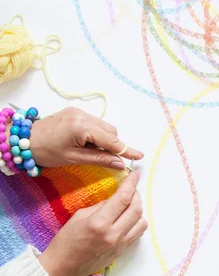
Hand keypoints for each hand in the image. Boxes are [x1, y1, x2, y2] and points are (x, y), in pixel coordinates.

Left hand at [29, 107, 143, 168]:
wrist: (22, 140)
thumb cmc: (45, 152)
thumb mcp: (73, 159)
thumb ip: (99, 159)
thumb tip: (120, 164)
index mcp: (82, 126)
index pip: (110, 140)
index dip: (125, 149)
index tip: (139, 155)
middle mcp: (83, 115)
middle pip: (110, 131)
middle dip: (113, 145)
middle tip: (111, 159)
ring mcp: (79, 111)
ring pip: (104, 126)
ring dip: (105, 139)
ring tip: (92, 151)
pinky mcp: (75, 112)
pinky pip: (95, 123)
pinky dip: (96, 134)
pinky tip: (87, 143)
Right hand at [38, 170, 146, 275]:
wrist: (61, 269)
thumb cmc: (65, 242)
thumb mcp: (79, 217)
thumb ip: (100, 206)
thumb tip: (115, 198)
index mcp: (100, 223)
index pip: (123, 198)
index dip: (131, 183)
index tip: (136, 174)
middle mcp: (113, 234)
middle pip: (137, 209)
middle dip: (136, 195)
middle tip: (131, 189)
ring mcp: (120, 244)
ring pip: (142, 222)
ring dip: (138, 210)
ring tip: (129, 205)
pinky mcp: (122, 252)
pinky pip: (137, 234)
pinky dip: (136, 223)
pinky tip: (128, 219)